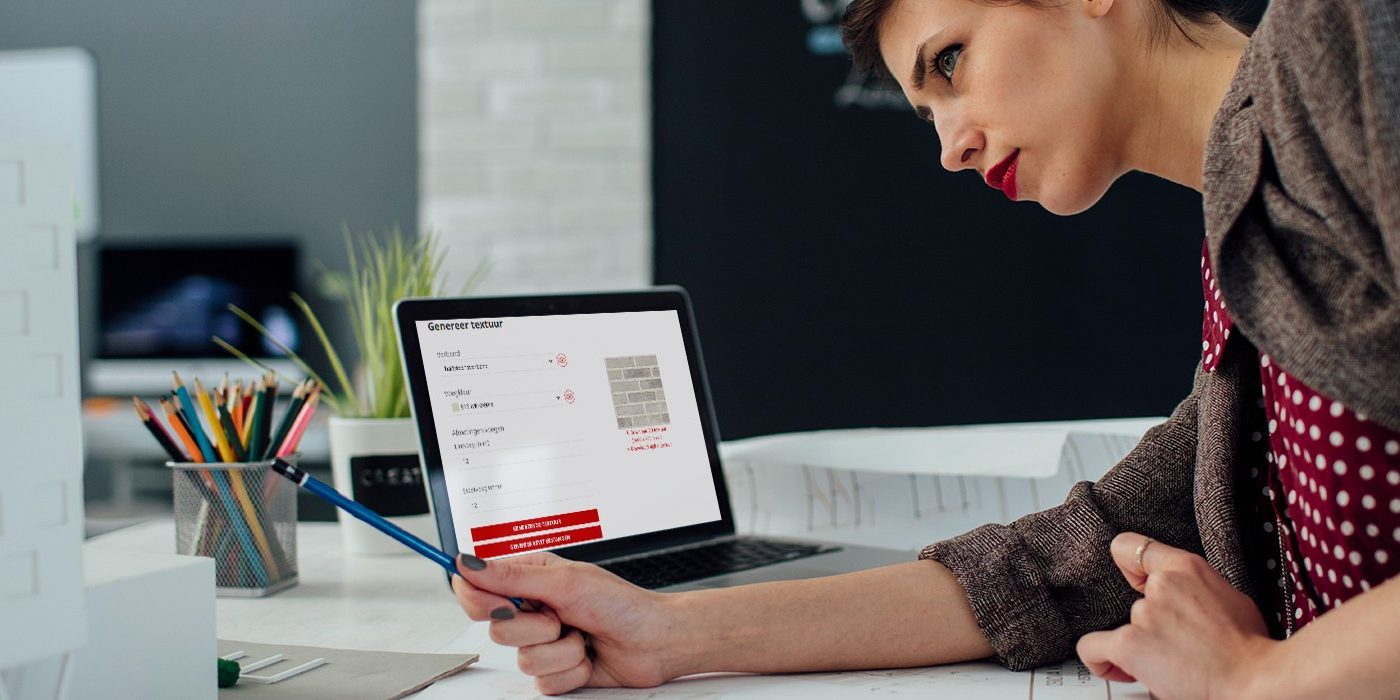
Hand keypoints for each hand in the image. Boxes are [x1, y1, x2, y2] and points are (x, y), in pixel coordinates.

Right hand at [452, 552, 685, 694]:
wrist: (655, 641)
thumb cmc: (621, 603)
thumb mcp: (564, 582)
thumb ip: (511, 576)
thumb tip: (468, 562)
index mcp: (530, 578)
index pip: (478, 588)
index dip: (480, 599)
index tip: (507, 603)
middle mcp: (533, 610)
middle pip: (497, 629)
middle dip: (536, 627)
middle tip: (561, 616)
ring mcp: (543, 642)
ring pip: (522, 659)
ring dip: (560, 650)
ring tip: (582, 634)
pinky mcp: (555, 670)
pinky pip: (543, 681)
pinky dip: (570, 670)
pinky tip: (588, 655)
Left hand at [1076, 533, 1277, 698]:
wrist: (1255, 680)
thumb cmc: (1251, 648)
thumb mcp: (1230, 598)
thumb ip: (1196, 590)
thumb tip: (1187, 600)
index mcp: (1187, 567)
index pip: (1133, 548)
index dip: (1130, 569)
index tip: (1135, 586)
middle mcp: (1161, 584)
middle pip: (1133, 600)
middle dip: (1149, 624)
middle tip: (1175, 646)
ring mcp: (1143, 613)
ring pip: (1122, 627)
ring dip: (1139, 646)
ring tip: (1171, 665)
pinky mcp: (1129, 643)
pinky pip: (1091, 647)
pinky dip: (1101, 661)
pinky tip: (1123, 670)